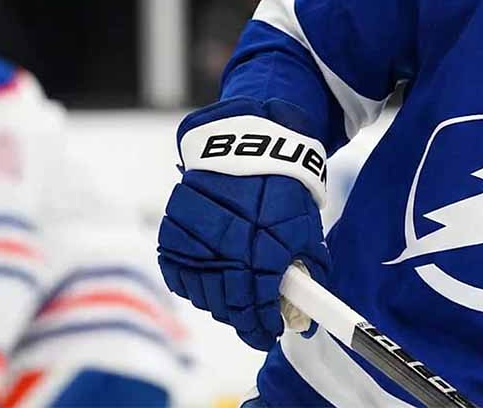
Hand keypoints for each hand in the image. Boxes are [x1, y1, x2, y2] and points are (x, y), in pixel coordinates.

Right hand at [157, 171, 328, 350]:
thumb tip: (307, 307)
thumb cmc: (284, 188)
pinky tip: (207, 283)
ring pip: (201, 293)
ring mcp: (197, 242)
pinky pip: (178, 273)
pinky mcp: (175, 231)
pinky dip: (191, 285)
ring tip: (232, 302)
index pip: (256, 307)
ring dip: (218, 305)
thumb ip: (307, 271)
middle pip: (227, 305)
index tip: (266, 334)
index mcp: (263, 252)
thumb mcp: (307, 229)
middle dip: (242, 321)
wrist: (252, 147)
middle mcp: (227, 251)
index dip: (261, 328)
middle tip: (252, 323)